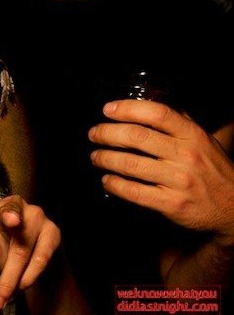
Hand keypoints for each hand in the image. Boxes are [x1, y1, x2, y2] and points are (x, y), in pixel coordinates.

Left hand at [0, 166, 59, 310]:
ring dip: (10, 277)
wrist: (34, 260)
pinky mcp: (53, 233)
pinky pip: (40, 256)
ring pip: (22, 247)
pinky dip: (29, 275)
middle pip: (9, 215)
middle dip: (9, 217)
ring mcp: (37, 217)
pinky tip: (19, 288)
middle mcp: (16, 204)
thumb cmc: (3, 247)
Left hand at [89, 99, 233, 241]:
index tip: (108, 110)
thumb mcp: (203, 142)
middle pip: (137, 137)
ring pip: (130, 164)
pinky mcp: (171, 204)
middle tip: (94, 134)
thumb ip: (179, 124)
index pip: (157, 113)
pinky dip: (114, 184)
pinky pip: (134, 192)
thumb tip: (149, 106)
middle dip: (107, 133)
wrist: (233, 208)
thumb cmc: (213, 170)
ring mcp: (179, 181)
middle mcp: (186, 156)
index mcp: (193, 136)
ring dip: (105, 158)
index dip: (128, 108)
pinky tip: (107, 180)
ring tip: (96, 156)